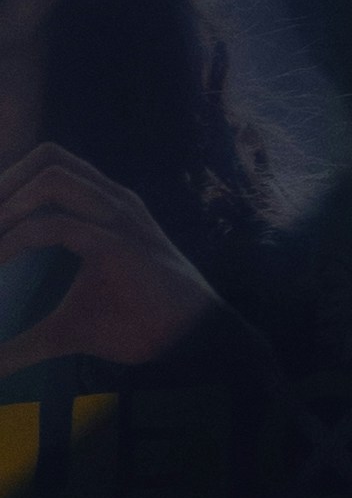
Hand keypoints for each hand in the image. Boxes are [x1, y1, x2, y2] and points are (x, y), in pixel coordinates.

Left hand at [0, 138, 220, 372]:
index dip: (11, 186)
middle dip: (5, 183)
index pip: (50, 169)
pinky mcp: (117, 244)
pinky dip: (16, 240)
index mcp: (104, 207)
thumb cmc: (133, 324)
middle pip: (49, 157)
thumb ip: (25, 341)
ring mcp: (116, 218)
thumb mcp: (67, 328)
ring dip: (8, 202)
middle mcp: (111, 201)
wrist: (186, 340)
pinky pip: (56, 225)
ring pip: (52, 178)